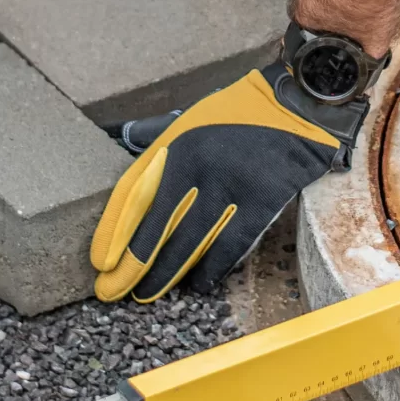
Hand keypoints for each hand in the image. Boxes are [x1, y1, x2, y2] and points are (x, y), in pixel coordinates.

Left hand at [90, 66, 365, 302]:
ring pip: (189, 241)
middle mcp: (198, 164)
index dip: (114, 231)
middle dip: (132, 264)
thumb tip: (122, 135)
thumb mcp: (190, 116)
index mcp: (175, 143)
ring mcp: (230, 184)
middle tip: (111, 291)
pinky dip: (211, 269)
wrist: (298, 105)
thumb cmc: (239, 113)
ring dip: (165, 273)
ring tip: (146, 295)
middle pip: (156, 224)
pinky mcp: (262, 200)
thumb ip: (155, 134)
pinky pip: (230, 244)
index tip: (100, 261)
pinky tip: (196, 285)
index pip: (133, 194)